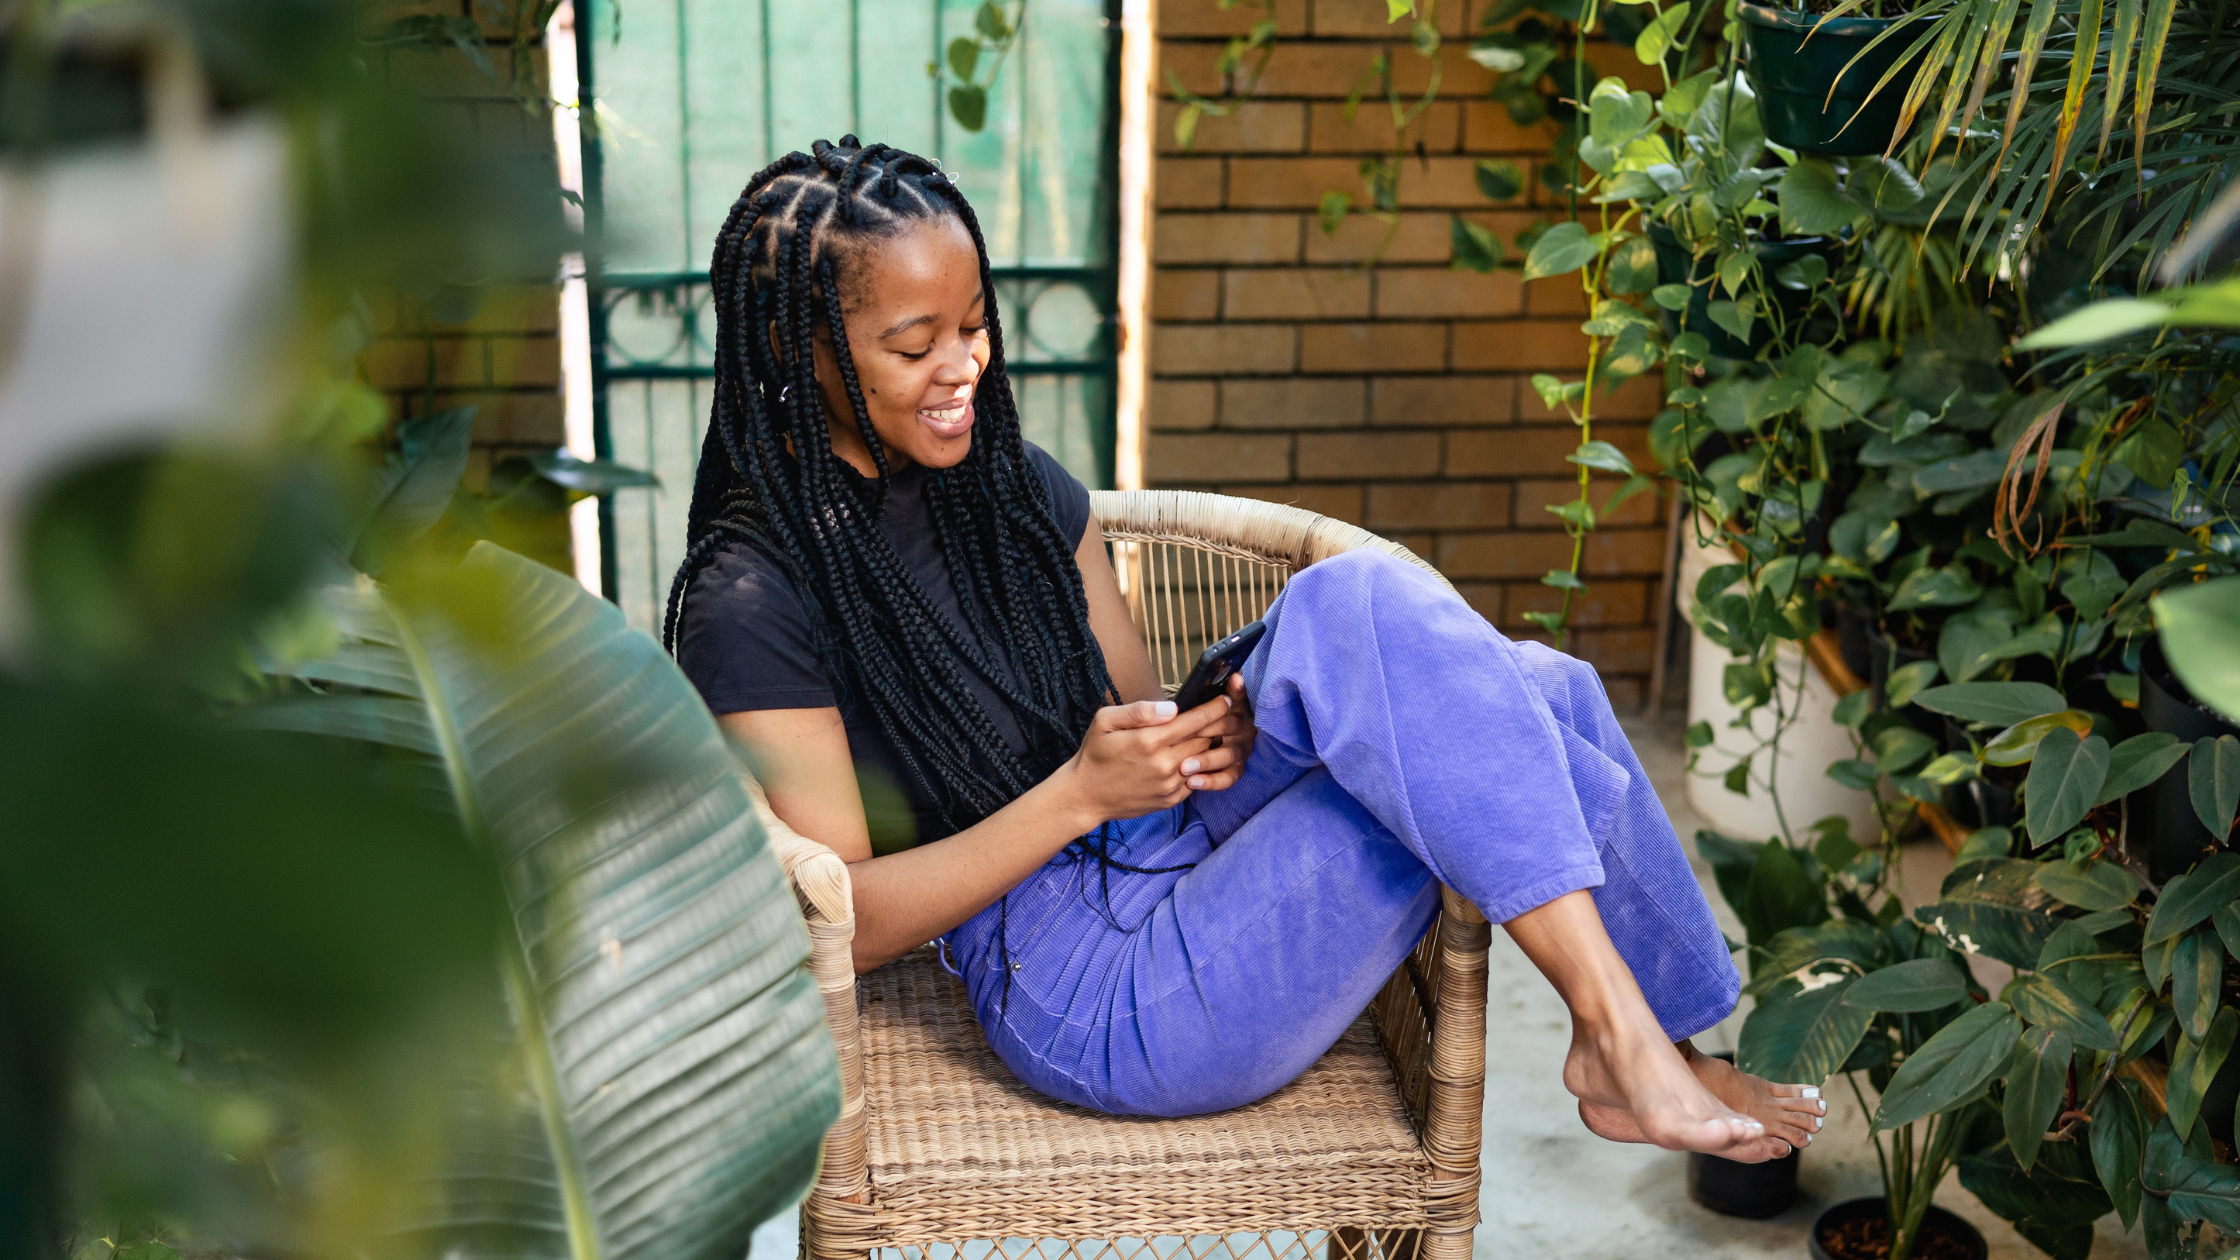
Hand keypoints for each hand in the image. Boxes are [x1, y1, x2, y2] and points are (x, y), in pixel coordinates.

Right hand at [1060, 694, 1232, 825]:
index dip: (1214, 708)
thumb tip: (1172, 707)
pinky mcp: (1170, 800)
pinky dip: (1198, 767)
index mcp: (1149, 741)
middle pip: (1204, 739)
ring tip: (1212, 734)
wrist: (1085, 796)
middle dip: (1216, 725)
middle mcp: (1164, 764)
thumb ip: (1139, 711)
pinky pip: (1195, 779)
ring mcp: (1169, 784)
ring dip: (1209, 747)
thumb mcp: (1105, 722)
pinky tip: (1193, 757)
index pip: (1194, 720)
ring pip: (1203, 760)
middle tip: (1224, 714)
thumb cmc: (1095, 754)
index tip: (1226, 699)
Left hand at [1181, 673, 1255, 790]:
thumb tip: (1236, 675)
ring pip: (1228, 755)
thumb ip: (1213, 689)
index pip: (1238, 697)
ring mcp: (1241, 750)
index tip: (1234, 679)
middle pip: (1227, 726)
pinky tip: (1192, 782)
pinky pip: (1228, 777)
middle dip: (1206, 731)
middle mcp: (1243, 727)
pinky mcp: (1236, 769)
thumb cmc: (1191, 720)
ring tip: (1184, 767)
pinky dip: (1211, 781)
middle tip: (1183, 736)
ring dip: (1206, 760)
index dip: (1236, 690)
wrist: (1185, 746)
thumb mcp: (1198, 702)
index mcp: (1235, 707)